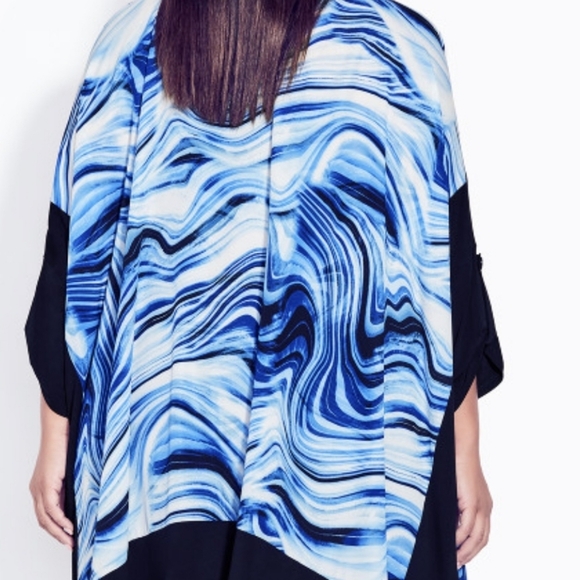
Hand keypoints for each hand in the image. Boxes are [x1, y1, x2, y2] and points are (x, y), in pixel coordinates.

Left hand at [29, 396, 73, 547]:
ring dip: (58, 532)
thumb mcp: (71, 468)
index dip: (55, 527)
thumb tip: (84, 495)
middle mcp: (37, 489)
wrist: (59, 429)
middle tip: (70, 544)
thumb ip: (73, 482)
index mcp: (41, 485)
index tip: (69, 536)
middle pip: (43, 520)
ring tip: (71, 540)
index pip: (45, 513)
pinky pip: (51, 509)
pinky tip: (70, 526)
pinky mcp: (46, 484)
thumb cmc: (67, 443)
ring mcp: (39, 488)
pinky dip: (60, 520)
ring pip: (45, 518)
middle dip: (57, 535)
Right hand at [455, 451, 491, 567]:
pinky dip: (460, 537)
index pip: (482, 534)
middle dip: (470, 554)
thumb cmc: (456, 463)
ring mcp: (481, 505)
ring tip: (454, 559)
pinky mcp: (472, 501)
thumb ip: (455, 504)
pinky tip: (452, 543)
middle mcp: (486, 508)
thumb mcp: (457, 488)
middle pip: (482, 540)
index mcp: (483, 505)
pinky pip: (467, 526)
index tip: (461, 557)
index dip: (473, 548)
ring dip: (466, 551)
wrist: (461, 447)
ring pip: (476, 537)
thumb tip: (446, 518)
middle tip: (456, 564)